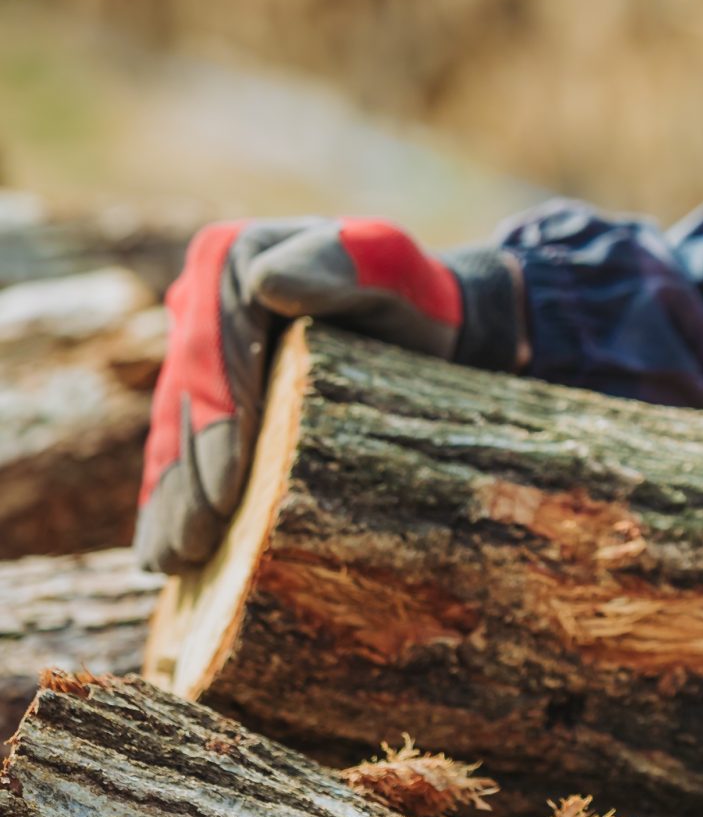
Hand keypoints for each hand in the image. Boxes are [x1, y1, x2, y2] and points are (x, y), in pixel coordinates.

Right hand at [136, 218, 525, 574]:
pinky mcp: (205, 393)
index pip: (213, 344)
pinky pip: (175, 447)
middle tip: (198, 540)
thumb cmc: (413, 296)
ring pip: (170, 428)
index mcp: (232, 257)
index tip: (227, 485)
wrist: (425, 327)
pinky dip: (168, 498)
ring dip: (169, 497)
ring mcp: (197, 350)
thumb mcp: (395, 266)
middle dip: (188, 472)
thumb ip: (344, 261)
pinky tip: (162, 549)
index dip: (215, 417)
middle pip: (185, 394)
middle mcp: (199, 301)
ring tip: (176, 559)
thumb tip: (268, 283)